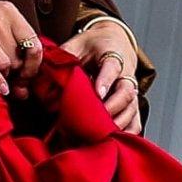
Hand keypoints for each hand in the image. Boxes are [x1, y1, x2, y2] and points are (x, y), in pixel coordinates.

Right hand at [0, 0, 45, 97]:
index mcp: (7, 10)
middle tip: (12, 83)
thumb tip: (24, 76)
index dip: (34, 65)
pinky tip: (0, 89)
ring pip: (5, 63)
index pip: (34, 42)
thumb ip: (8, 40)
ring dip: (3, 77)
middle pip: (18, 57)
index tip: (27, 76)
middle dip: (16, 74)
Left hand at [63, 20, 143, 134]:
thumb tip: (45, 82)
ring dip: (119, 122)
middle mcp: (126, 73)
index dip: (105, 80)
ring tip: (102, 133)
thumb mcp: (76, 44)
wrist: (113, 41)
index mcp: (112, 54)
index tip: (97, 93)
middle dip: (113, 106)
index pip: (112, 67)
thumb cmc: (92, 45)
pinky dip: (128, 131)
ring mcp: (130, 89)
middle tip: (97, 118)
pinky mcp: (132, 102)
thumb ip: (63, 59)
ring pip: (132, 107)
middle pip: (127, 91)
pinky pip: (135, 119)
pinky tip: (116, 140)